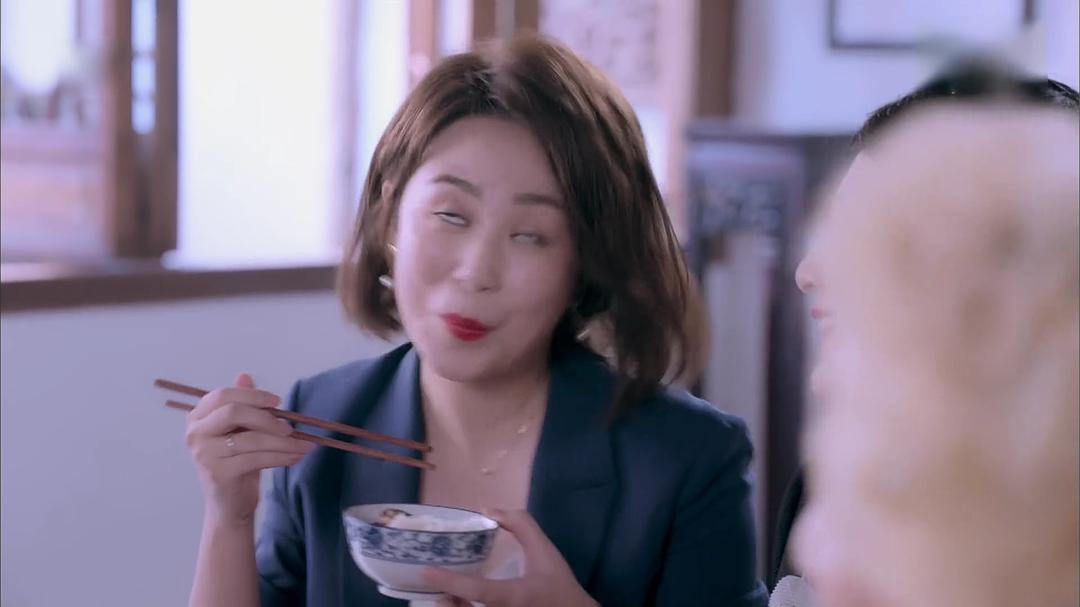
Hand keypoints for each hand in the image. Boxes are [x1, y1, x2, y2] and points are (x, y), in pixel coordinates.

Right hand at [184, 373, 313, 525]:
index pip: (223, 396)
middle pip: (233, 412)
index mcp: (198, 418)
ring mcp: (204, 454)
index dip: (252, 395)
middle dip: (267, 417)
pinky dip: (282, 456)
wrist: (229, 506)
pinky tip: (296, 457)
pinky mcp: (219, 473)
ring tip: (304, 445)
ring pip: (251, 438)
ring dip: (283, 441)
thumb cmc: (237, 464)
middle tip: (290, 427)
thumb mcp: (240, 432)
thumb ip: (241, 405)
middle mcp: (195, 434)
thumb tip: (244, 375)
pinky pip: (257, 458)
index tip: (277, 402)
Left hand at [423, 509, 598, 606]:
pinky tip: (458, 598)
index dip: (449, 581)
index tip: (426, 571)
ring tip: (442, 589)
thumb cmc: (557, 584)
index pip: (477, 590)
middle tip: (431, 581)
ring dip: (450, 606)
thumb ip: (521, 525)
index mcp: (512, 596)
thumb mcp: (544, 550)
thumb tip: (489, 510)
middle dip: (443, 601)